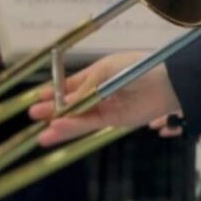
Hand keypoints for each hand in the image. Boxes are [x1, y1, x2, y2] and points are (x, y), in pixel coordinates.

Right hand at [29, 52, 181, 146]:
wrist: (166, 81)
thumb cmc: (136, 68)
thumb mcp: (105, 71)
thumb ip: (84, 87)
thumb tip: (65, 102)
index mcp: (99, 73)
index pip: (73, 84)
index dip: (57, 90)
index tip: (40, 96)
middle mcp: (101, 91)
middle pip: (73, 103)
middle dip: (54, 109)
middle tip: (34, 114)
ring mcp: (107, 107)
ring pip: (79, 117)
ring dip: (61, 124)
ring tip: (42, 133)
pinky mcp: (115, 120)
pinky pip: (90, 124)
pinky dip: (74, 127)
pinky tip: (59, 129)